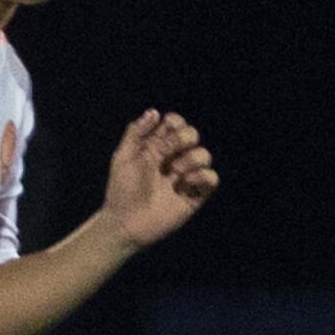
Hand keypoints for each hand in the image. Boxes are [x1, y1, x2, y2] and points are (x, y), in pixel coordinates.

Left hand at [103, 110, 219, 248]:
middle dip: (183, 139)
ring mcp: (186, 177)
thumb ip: (137, 132)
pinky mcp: (195, 195)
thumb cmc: (121, 190)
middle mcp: (173, 159)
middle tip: (166, 156)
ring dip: (191, 159)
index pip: (175, 124)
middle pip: (192, 134)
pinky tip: (185, 184)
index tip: (165, 132)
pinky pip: (212, 178)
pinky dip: (203, 176)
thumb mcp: (123, 156)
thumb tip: (155, 111)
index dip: (175, 123)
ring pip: (204, 154)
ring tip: (175, 174)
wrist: (126, 222)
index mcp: (156, 147)